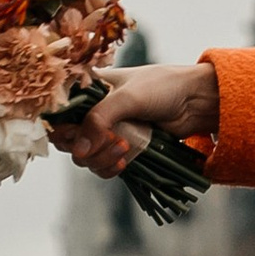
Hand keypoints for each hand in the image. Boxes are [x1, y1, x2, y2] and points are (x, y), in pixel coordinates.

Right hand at [51, 59, 218, 178]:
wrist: (196, 101)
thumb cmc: (162, 88)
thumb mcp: (127, 98)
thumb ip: (99, 120)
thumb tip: (79, 151)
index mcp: (88, 89)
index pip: (58, 113)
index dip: (63, 128)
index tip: (77, 135)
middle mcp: (93, 110)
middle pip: (68, 139)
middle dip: (84, 146)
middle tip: (111, 140)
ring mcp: (107, 131)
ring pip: (84, 156)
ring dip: (99, 158)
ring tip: (124, 149)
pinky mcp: (122, 147)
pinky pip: (102, 165)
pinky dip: (108, 167)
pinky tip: (124, 162)